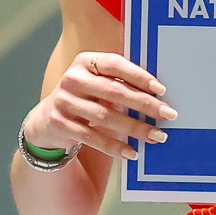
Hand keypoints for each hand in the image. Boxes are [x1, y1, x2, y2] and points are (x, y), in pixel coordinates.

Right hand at [26, 50, 171, 162]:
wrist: (46, 121)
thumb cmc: (84, 98)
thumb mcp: (96, 84)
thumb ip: (119, 83)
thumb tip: (159, 96)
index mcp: (85, 62)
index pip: (115, 64)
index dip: (139, 76)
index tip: (161, 89)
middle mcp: (72, 78)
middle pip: (114, 91)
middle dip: (144, 104)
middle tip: (168, 114)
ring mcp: (64, 101)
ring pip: (106, 117)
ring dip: (135, 128)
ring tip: (157, 136)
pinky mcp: (60, 124)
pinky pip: (92, 137)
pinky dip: (114, 146)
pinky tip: (132, 152)